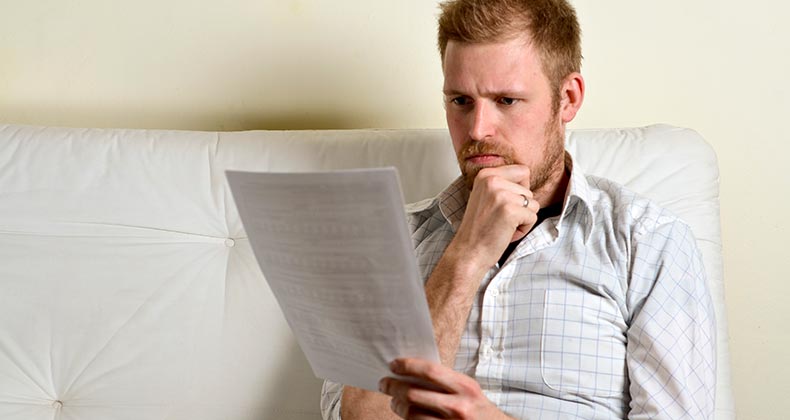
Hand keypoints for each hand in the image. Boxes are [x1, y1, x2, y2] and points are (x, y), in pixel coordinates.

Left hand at [378, 358, 513, 419]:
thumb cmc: (480, 410)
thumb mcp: (469, 390)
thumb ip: (446, 382)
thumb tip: (412, 372)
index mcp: (466, 387)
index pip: (430, 371)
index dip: (408, 366)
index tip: (393, 364)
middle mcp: (459, 407)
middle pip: (414, 394)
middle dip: (393, 387)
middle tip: (384, 383)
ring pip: (412, 414)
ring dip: (397, 405)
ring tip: (394, 400)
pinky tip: (406, 414)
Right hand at [451, 165, 538, 268]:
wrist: (467, 252)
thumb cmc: (478, 229)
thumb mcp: (485, 196)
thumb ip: (502, 184)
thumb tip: (526, 180)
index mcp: (485, 174)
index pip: (522, 171)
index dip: (520, 190)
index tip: (504, 204)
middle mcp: (492, 180)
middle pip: (529, 190)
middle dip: (521, 208)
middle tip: (500, 219)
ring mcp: (501, 195)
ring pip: (533, 204)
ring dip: (522, 219)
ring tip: (502, 226)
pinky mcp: (510, 211)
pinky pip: (533, 217)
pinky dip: (523, 229)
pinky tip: (506, 233)